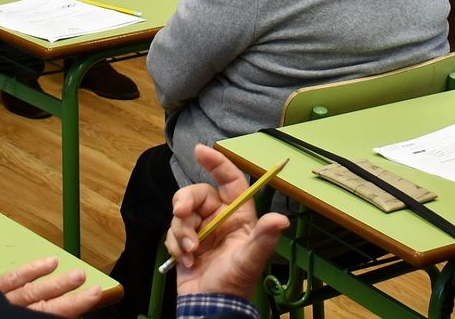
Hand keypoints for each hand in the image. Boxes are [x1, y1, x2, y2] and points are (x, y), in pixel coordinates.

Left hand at [0, 257, 102, 315]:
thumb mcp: (2, 315)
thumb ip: (29, 314)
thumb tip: (55, 315)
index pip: (45, 317)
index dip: (71, 309)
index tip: (95, 295)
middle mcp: (4, 313)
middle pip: (40, 307)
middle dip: (68, 300)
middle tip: (93, 289)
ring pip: (27, 293)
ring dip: (54, 285)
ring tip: (77, 274)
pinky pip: (7, 282)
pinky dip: (28, 272)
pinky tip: (48, 263)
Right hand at [166, 145, 288, 298]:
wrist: (210, 307)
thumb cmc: (234, 284)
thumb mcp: (250, 260)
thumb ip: (263, 238)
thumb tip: (281, 219)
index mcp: (238, 215)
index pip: (229, 180)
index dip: (216, 163)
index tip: (200, 151)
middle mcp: (219, 218)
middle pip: (197, 194)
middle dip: (185, 202)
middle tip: (181, 213)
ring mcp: (201, 229)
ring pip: (182, 213)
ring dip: (182, 231)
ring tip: (191, 252)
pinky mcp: (185, 242)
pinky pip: (173, 232)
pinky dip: (176, 245)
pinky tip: (185, 261)